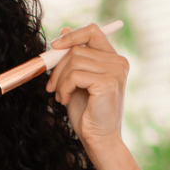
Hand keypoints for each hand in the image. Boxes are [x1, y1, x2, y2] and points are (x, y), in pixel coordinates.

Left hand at [46, 23, 129, 147]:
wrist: (99, 139)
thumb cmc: (88, 112)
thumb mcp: (77, 80)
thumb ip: (74, 57)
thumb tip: (63, 30)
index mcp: (113, 59)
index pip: (92, 31)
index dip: (71, 35)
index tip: (54, 47)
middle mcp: (118, 62)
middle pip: (77, 48)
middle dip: (57, 67)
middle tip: (51, 87)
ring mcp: (115, 71)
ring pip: (73, 61)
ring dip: (59, 80)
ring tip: (61, 96)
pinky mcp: (108, 82)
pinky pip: (74, 75)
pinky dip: (64, 88)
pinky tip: (65, 100)